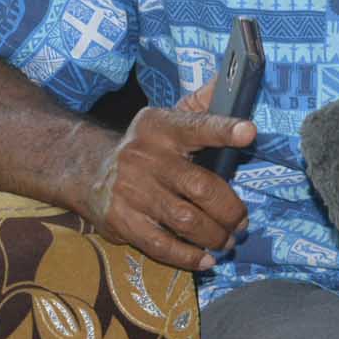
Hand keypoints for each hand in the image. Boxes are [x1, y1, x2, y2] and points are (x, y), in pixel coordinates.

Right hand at [88, 77, 254, 271]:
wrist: (88, 170)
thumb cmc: (145, 145)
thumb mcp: (167, 117)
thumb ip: (202, 103)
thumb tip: (232, 80)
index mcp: (161, 127)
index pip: (198, 126)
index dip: (225, 130)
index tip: (250, 132)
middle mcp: (146, 157)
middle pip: (201, 187)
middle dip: (231, 210)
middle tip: (242, 222)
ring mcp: (132, 191)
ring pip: (186, 220)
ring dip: (215, 235)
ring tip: (228, 240)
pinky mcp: (122, 221)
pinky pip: (161, 244)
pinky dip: (188, 256)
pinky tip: (206, 258)